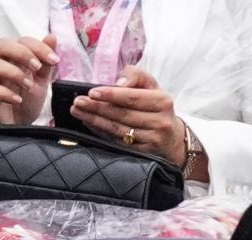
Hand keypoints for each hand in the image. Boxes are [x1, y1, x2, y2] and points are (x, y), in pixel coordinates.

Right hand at [0, 35, 58, 126]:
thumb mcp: (40, 82)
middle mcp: (0, 68)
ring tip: (29, 86)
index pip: (20, 41)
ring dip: (14, 73)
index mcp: (14, 62)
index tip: (55, 60)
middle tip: (37, 68)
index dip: (37, 46)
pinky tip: (18, 101)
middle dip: (22, 53)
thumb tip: (51, 36)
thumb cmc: (23, 103)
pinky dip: (5, 93)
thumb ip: (45, 63)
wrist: (12, 130)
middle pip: (1, 45)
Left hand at [72, 67, 186, 165]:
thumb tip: (118, 84)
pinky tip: (90, 124)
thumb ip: (134, 75)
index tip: (92, 92)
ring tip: (78, 112)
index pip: (133, 97)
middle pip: (124, 114)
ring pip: (119, 129)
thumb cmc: (155, 105)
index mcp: (163, 101)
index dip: (111, 95)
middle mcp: (161, 122)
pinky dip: (102, 132)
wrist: (173, 136)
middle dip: (97, 108)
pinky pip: (119, 142)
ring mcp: (154, 139)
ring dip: (95, 121)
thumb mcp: (150, 85)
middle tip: (78, 102)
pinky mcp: (146, 152)